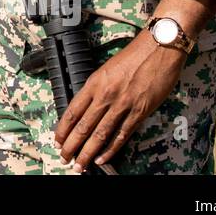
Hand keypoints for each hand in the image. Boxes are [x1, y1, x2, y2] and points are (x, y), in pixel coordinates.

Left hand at [54, 29, 186, 171]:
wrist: (158, 49)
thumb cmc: (133, 56)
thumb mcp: (106, 70)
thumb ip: (96, 89)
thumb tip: (86, 108)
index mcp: (94, 83)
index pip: (72, 111)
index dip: (63, 129)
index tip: (57, 141)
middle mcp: (105, 95)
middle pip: (83, 126)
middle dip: (71, 146)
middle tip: (65, 158)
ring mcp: (122, 104)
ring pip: (100, 134)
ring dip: (88, 152)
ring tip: (80, 165)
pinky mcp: (140, 111)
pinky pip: (122, 134)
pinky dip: (111, 149)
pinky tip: (102, 158)